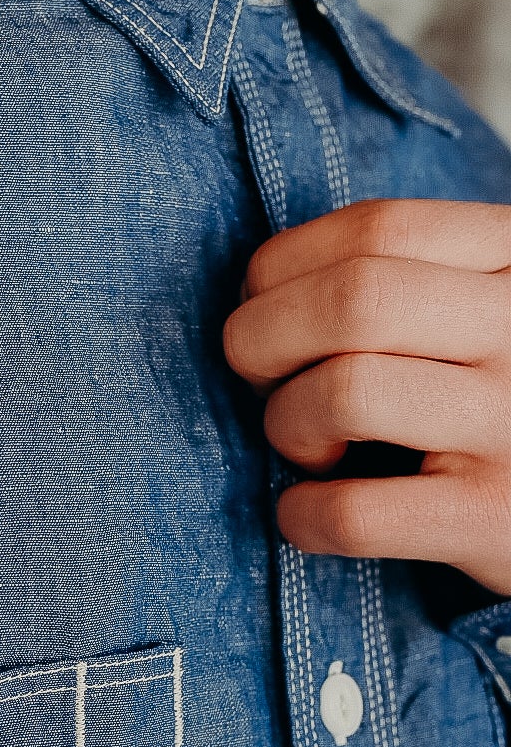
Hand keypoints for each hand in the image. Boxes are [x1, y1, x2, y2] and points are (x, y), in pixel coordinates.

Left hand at [223, 198, 510, 597]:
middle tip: (267, 383)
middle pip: (351, 299)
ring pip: (346, 393)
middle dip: (261, 340)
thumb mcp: (480, 312)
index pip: (376, 229)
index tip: (268, 314)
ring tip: (311, 448)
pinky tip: (308, 513)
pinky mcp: (490, 518)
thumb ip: (405, 280)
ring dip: (286, 423)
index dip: (283, 270)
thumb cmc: (497, 400)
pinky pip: (353, 512)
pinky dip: (301, 515)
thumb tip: (259, 294)